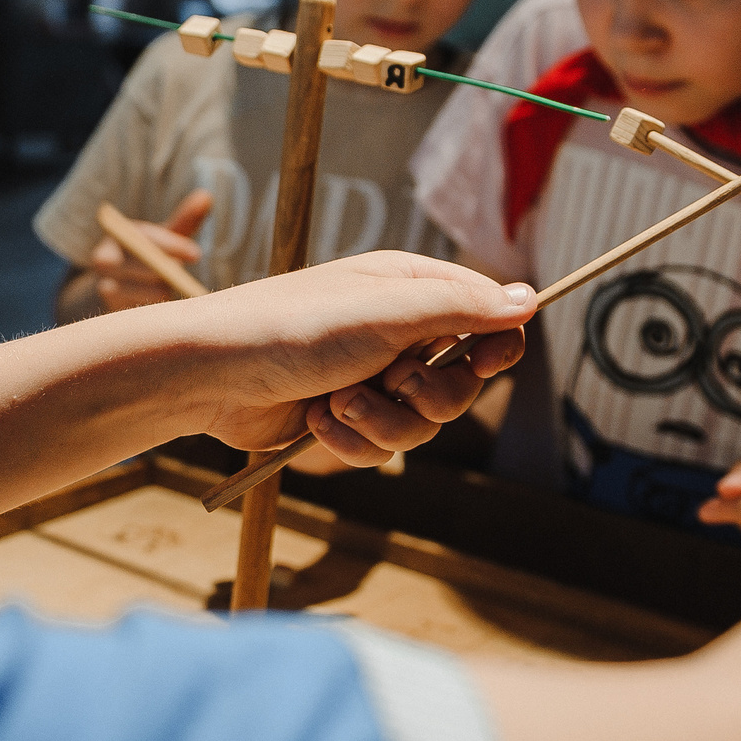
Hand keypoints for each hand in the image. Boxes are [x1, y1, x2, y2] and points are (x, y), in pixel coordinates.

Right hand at [86, 189, 212, 310]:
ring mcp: (104, 287)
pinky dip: (162, 311)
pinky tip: (164, 309)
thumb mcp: (162, 238)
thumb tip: (206, 196)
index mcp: (117, 234)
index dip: (173, 246)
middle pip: (148, 266)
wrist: (112, 287)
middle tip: (185, 277)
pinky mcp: (112, 313)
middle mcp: (104, 259)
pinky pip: (149, 313)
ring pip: (152, 292)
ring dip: (167, 292)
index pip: (147, 238)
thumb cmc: (145, 256)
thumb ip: (183, 220)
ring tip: (168, 290)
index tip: (196, 254)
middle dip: (171, 271)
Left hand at [171, 251, 533, 461]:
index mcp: (409, 291)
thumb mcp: (386, 312)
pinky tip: (316, 421)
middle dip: (429, 395)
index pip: (484, 318)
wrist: (212, 376)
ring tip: (336, 402)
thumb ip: (461, 308)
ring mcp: (369, 378)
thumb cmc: (294, 328)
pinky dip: (350, 442)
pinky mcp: (343, 419)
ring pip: (421, 426)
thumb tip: (528, 299)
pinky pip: (378, 449)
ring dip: (381, 421)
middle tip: (395, 380)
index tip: (493, 360)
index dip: (496, 345)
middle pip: (461, 385)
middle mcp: (395, 334)